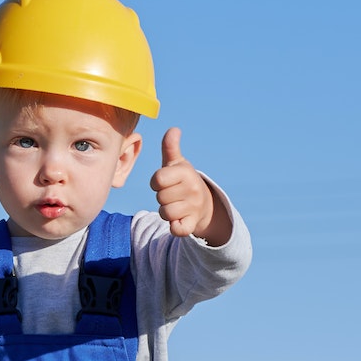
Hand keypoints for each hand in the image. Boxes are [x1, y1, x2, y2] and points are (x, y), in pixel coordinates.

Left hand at [148, 127, 230, 244]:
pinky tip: (178, 221)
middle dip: (161, 197)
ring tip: (175, 205)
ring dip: (166, 212)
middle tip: (172, 194)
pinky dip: (175, 228)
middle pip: (159, 197)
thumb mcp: (177, 164)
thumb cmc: (183, 181)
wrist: (204, 204)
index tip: (164, 182)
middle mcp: (192, 189)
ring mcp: (194, 207)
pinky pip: (178, 230)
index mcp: (186, 173)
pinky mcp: (193, 224)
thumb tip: (173, 129)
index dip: (156, 182)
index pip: (157, 180)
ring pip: (164, 213)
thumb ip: (170, 147)